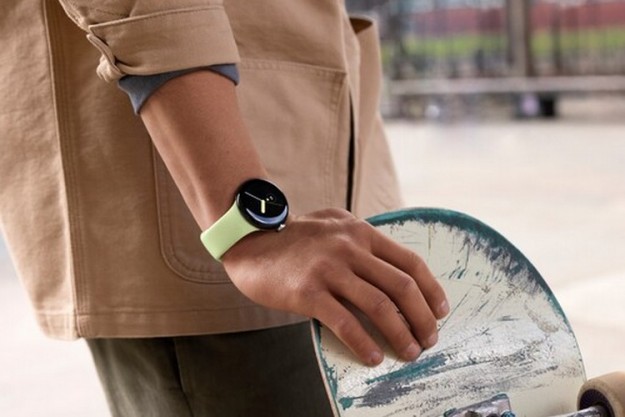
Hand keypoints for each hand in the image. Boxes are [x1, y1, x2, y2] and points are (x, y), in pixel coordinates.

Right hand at [222, 208, 448, 365]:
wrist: (249, 239)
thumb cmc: (292, 235)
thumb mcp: (333, 221)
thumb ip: (361, 236)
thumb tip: (389, 261)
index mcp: (361, 233)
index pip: (410, 263)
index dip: (432, 290)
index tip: (441, 311)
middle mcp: (350, 248)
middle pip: (402, 287)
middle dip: (423, 318)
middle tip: (429, 340)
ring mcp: (329, 269)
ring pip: (380, 306)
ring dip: (401, 335)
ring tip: (409, 353)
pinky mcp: (308, 292)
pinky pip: (345, 322)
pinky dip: (364, 343)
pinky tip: (373, 356)